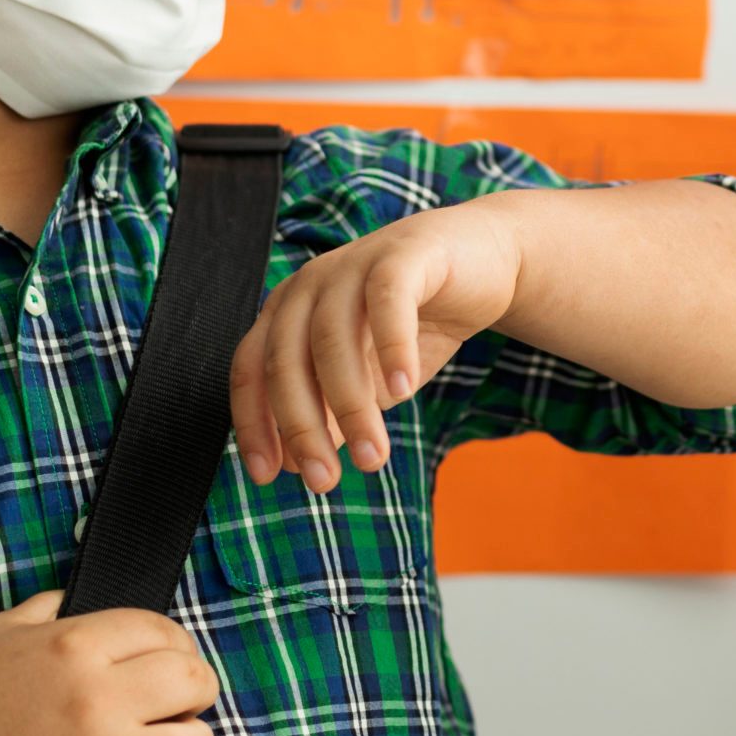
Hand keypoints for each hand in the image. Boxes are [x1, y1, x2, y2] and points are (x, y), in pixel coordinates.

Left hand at [229, 197, 525, 490]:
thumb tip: (293, 464)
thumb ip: (331, 413)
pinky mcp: (404, 253)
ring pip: (332, 337)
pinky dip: (392, 347)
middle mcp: (310, 284)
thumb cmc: (416, 322)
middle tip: (325, 481)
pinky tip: (404, 390)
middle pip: (286, 360)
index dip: (255, 424)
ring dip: (351, 405)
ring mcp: (353, 263)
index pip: (251, 370)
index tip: (269, 476)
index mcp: (289, 311)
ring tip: (374, 456)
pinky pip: (387, 300)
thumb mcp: (369, 380)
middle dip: (302, 427)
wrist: (483, 263)